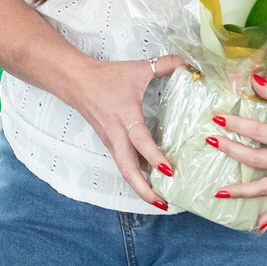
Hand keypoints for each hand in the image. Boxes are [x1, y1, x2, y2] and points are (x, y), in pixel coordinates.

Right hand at [65, 55, 184, 208]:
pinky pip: (124, 164)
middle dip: (144, 189)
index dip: (154, 157)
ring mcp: (111, 142)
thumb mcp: (139, 68)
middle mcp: (117, 135)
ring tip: (160, 200)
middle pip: (128, 170)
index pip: (141, 142)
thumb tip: (190, 63)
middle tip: (163, 202)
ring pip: (125, 171)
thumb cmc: (107, 77)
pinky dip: (136, 176)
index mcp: (125, 117)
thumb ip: (166, 64)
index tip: (170, 170)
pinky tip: (150, 182)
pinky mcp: (110, 144)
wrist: (76, 81)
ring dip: (141, 187)